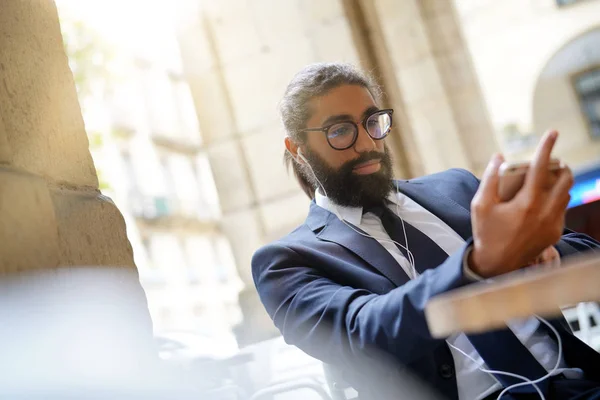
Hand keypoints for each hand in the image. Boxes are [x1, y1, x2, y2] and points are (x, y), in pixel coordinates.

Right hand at [468, 130, 572, 277]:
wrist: (497, 264)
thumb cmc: (486, 232)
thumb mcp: (481, 205)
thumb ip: (490, 178)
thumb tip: (499, 157)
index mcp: (526, 203)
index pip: (541, 167)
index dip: (546, 147)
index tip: (552, 132)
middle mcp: (545, 213)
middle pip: (565, 179)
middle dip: (560, 166)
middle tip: (550, 161)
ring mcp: (553, 224)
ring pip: (566, 194)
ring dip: (560, 183)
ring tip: (545, 180)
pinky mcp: (555, 233)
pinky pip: (562, 210)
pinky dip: (556, 200)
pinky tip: (541, 202)